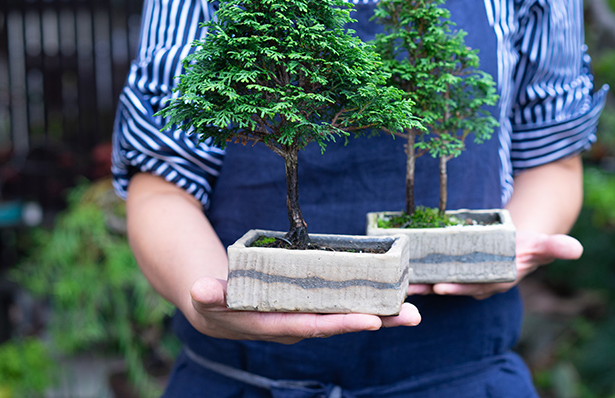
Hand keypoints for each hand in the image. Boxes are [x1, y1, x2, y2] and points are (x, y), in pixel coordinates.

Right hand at [187, 277, 421, 343]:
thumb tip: (200, 289)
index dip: (341, 323)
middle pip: (342, 324)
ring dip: (382, 314)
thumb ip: (208, 294)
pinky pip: (343, 306)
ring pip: (348, 316)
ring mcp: (308, 317)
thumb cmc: (214, 301)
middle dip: (377, 320)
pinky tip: (393, 297)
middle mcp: (298, 325)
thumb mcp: (208, 297)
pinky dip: (369, 303)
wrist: (217, 311)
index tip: (370, 320)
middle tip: (412, 315)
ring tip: (414, 310)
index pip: (313, 326)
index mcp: (276, 324)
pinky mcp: (312, 308)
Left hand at [407, 230, 582, 299]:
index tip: (442, 288)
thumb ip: (556, 247)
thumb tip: (577, 249)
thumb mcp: (542, 244)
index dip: (459, 288)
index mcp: (495, 282)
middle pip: (451, 287)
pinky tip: (400, 268)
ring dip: (420, 282)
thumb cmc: (528, 246)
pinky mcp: (452, 267)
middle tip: (410, 287)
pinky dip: (419, 270)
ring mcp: (463, 277)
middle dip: (431, 288)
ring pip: (439, 281)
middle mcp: (476, 283)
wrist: (516, 243)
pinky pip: (434, 271)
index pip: (475, 288)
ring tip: (399, 281)